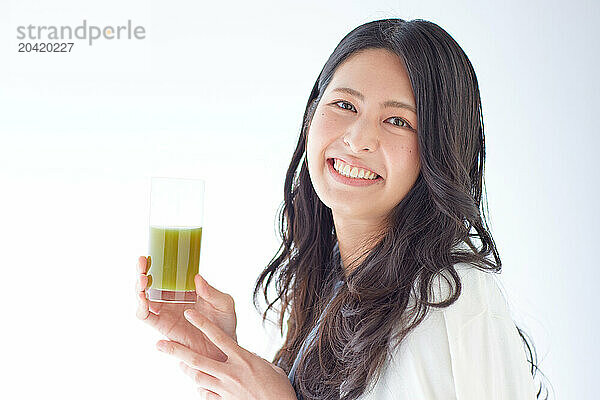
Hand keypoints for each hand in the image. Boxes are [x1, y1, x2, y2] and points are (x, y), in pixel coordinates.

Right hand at [136, 256, 236, 361]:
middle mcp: (172, 300)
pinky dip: (141, 308)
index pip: (167, 274)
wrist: (223, 348)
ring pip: (144, 299)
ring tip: (143, 279)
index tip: (151, 255)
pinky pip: (146, 317)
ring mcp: (166, 313)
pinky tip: (144, 300)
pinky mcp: (163, 326)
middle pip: (150, 284)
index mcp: (185, 290)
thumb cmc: (225, 324)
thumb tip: (197, 278)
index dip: (156, 265)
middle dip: (142, 272)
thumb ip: (212, 292)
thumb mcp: (224, 304)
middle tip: (142, 262)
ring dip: (139, 288)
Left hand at [156, 308, 296, 399]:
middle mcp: (231, 372)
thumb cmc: (279, 389)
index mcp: (243, 358)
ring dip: (186, 369)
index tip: (189, 312)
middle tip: (160, 344)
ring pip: (197, 376)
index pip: (218, 336)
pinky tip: (201, 384)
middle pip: (197, 359)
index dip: (202, 323)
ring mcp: (225, 389)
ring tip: (179, 363)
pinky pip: (205, 393)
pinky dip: (201, 388)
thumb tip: (242, 355)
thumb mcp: (268, 366)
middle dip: (176, 350)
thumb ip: (251, 358)